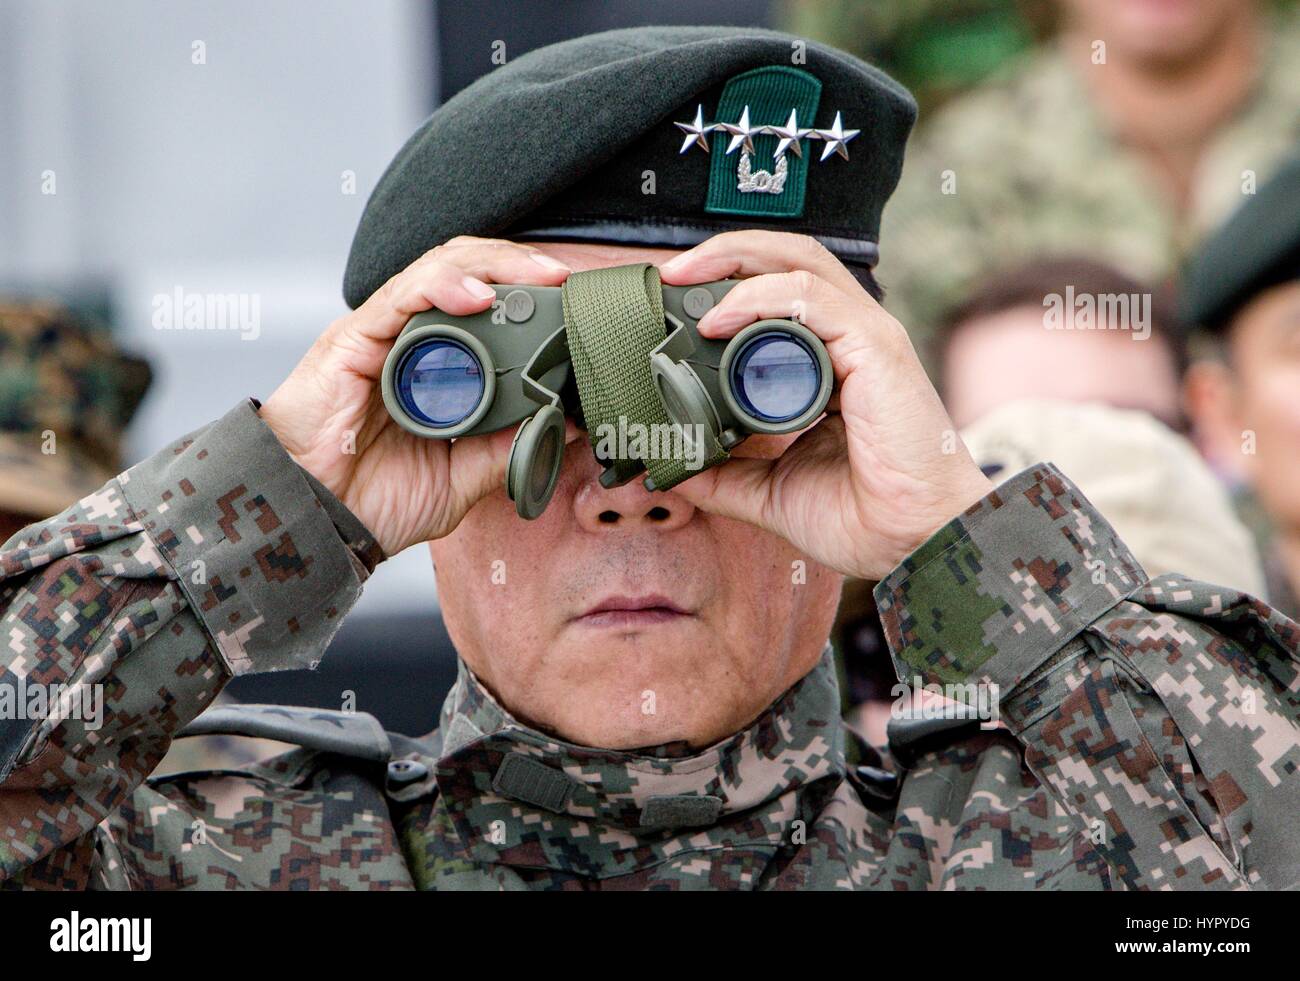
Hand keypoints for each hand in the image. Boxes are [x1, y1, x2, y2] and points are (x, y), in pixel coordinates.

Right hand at [259, 237, 571, 555]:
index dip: (530, 294)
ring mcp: (381, 335)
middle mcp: (410, 339)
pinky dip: (443, 287)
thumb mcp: (462, 479)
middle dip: (521, 266)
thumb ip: (507, 450)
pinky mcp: (352, 339)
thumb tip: (564, 424)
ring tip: (538, 277)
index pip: (488, 305)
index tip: (576, 305)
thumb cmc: (373, 501)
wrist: (314, 521)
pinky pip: (401, 296)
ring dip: (494, 266)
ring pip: (441, 270)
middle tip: (567, 280)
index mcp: (437, 364)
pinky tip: (479, 297)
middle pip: (469, 273)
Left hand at [658, 231, 993, 580]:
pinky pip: (811, 298)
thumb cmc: (862, 516)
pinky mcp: (875, 349)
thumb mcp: (769, 491)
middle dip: (724, 252)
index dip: (727, 282)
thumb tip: (673, 465)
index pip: (780, 291)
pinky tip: (719, 320)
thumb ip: (724, 474)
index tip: (672, 301)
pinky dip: (759, 298)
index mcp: (831, 361)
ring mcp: (866, 337)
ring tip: (685, 279)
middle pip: (788, 259)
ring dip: (735, 259)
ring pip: (800, 262)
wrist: (909, 543)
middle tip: (671, 273)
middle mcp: (851, 338)